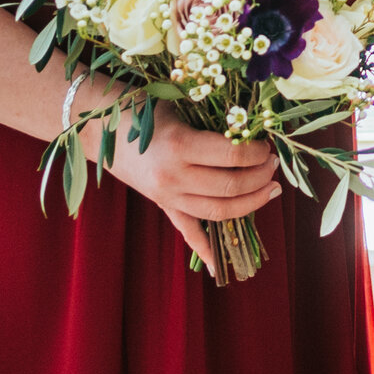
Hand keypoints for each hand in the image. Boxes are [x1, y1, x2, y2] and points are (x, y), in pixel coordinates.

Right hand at [103, 108, 279, 277]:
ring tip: (270, 189)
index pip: (234, 157)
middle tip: (274, 163)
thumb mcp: (182, 106)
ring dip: (251, 202)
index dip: (258, 153)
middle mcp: (173, 177)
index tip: (268, 145)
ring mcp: (167, 196)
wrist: (99, 125)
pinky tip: (220, 267)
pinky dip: (205, 250)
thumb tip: (256, 129)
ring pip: (218, 212)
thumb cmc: (145, 106)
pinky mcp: (162, 205)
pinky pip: (187, 231)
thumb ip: (214, 122)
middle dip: (261, 176)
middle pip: (231, 187)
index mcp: (181, 146)